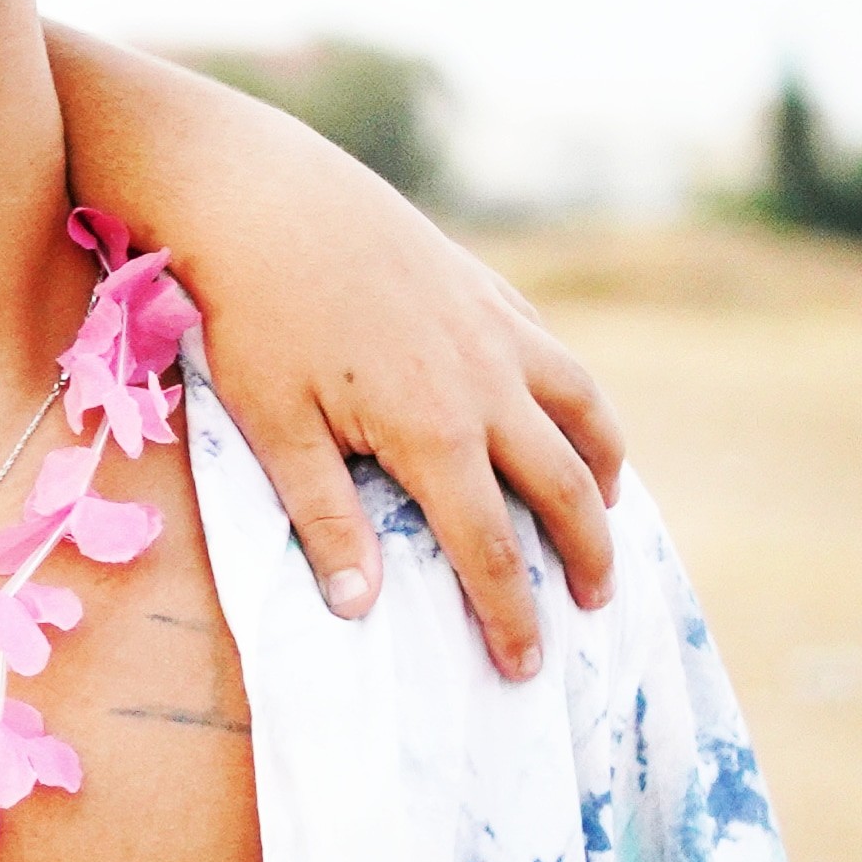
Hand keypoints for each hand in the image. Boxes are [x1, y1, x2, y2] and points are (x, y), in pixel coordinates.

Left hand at [45, 27, 624, 677]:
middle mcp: (488, 383)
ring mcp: (496, 329)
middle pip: (565, 488)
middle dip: (586, 556)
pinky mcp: (485, 288)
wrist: (263, 194)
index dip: (512, 616)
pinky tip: (566, 413)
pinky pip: (557, 356)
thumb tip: (360, 608)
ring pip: (583, 410)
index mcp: (434, 433)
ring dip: (605, 472)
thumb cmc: (254, 313)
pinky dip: (578, 399)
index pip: (492, 548)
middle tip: (592, 607)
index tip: (524, 667)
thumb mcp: (275, 426)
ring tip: (607, 515)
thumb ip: (324, 518)